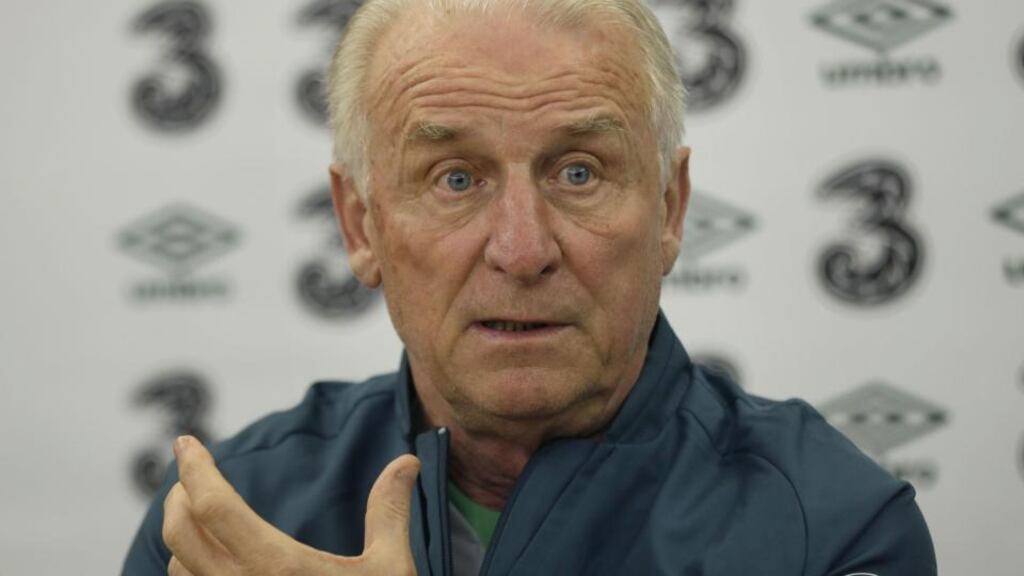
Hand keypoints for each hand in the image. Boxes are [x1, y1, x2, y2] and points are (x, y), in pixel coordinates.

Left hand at [163, 435, 419, 575]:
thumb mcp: (390, 569)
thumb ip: (389, 510)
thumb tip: (405, 460)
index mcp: (278, 566)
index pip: (214, 506)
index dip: (194, 467)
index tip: (185, 441)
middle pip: (181, 532)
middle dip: (180, 494)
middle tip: (192, 473)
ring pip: (180, 569)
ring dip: (184, 535)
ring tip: (202, 517)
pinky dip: (191, 571)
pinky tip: (212, 562)